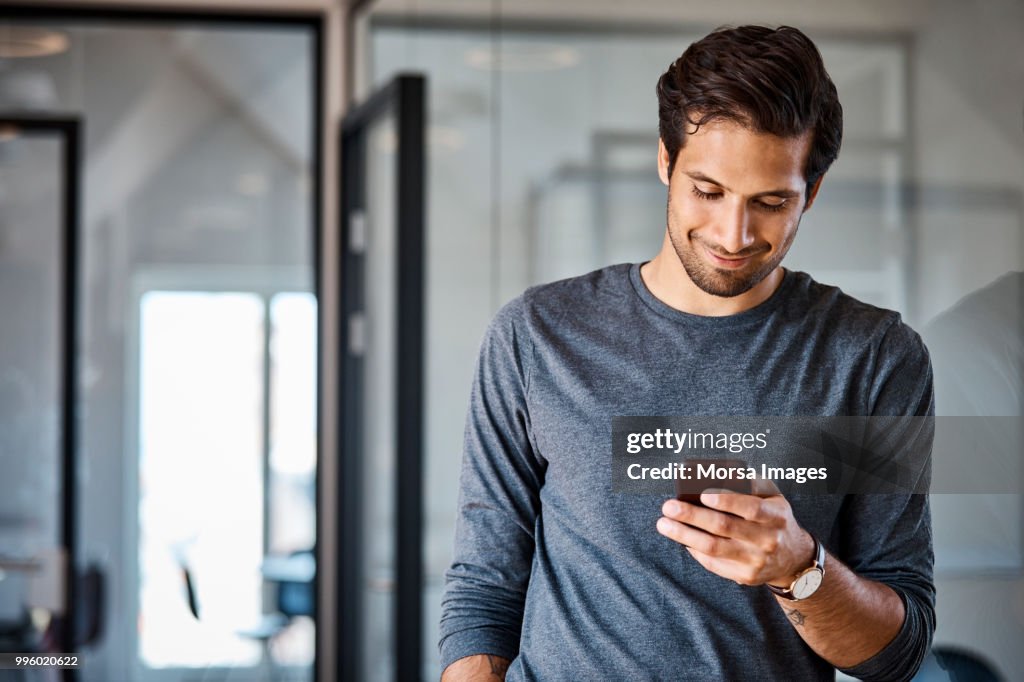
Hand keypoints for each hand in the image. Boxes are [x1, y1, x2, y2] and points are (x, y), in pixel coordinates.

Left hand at [656, 490, 814, 586]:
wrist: (793, 559)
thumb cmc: (774, 518)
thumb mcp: (773, 497)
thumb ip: (751, 483)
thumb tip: (718, 472)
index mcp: (775, 516)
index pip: (751, 508)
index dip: (727, 501)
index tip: (703, 494)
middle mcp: (767, 540)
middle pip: (725, 527)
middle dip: (693, 516)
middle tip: (669, 506)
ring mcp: (756, 561)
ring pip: (714, 548)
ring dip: (684, 535)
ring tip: (663, 524)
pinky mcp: (745, 576)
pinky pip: (714, 563)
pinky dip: (694, 549)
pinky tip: (680, 538)